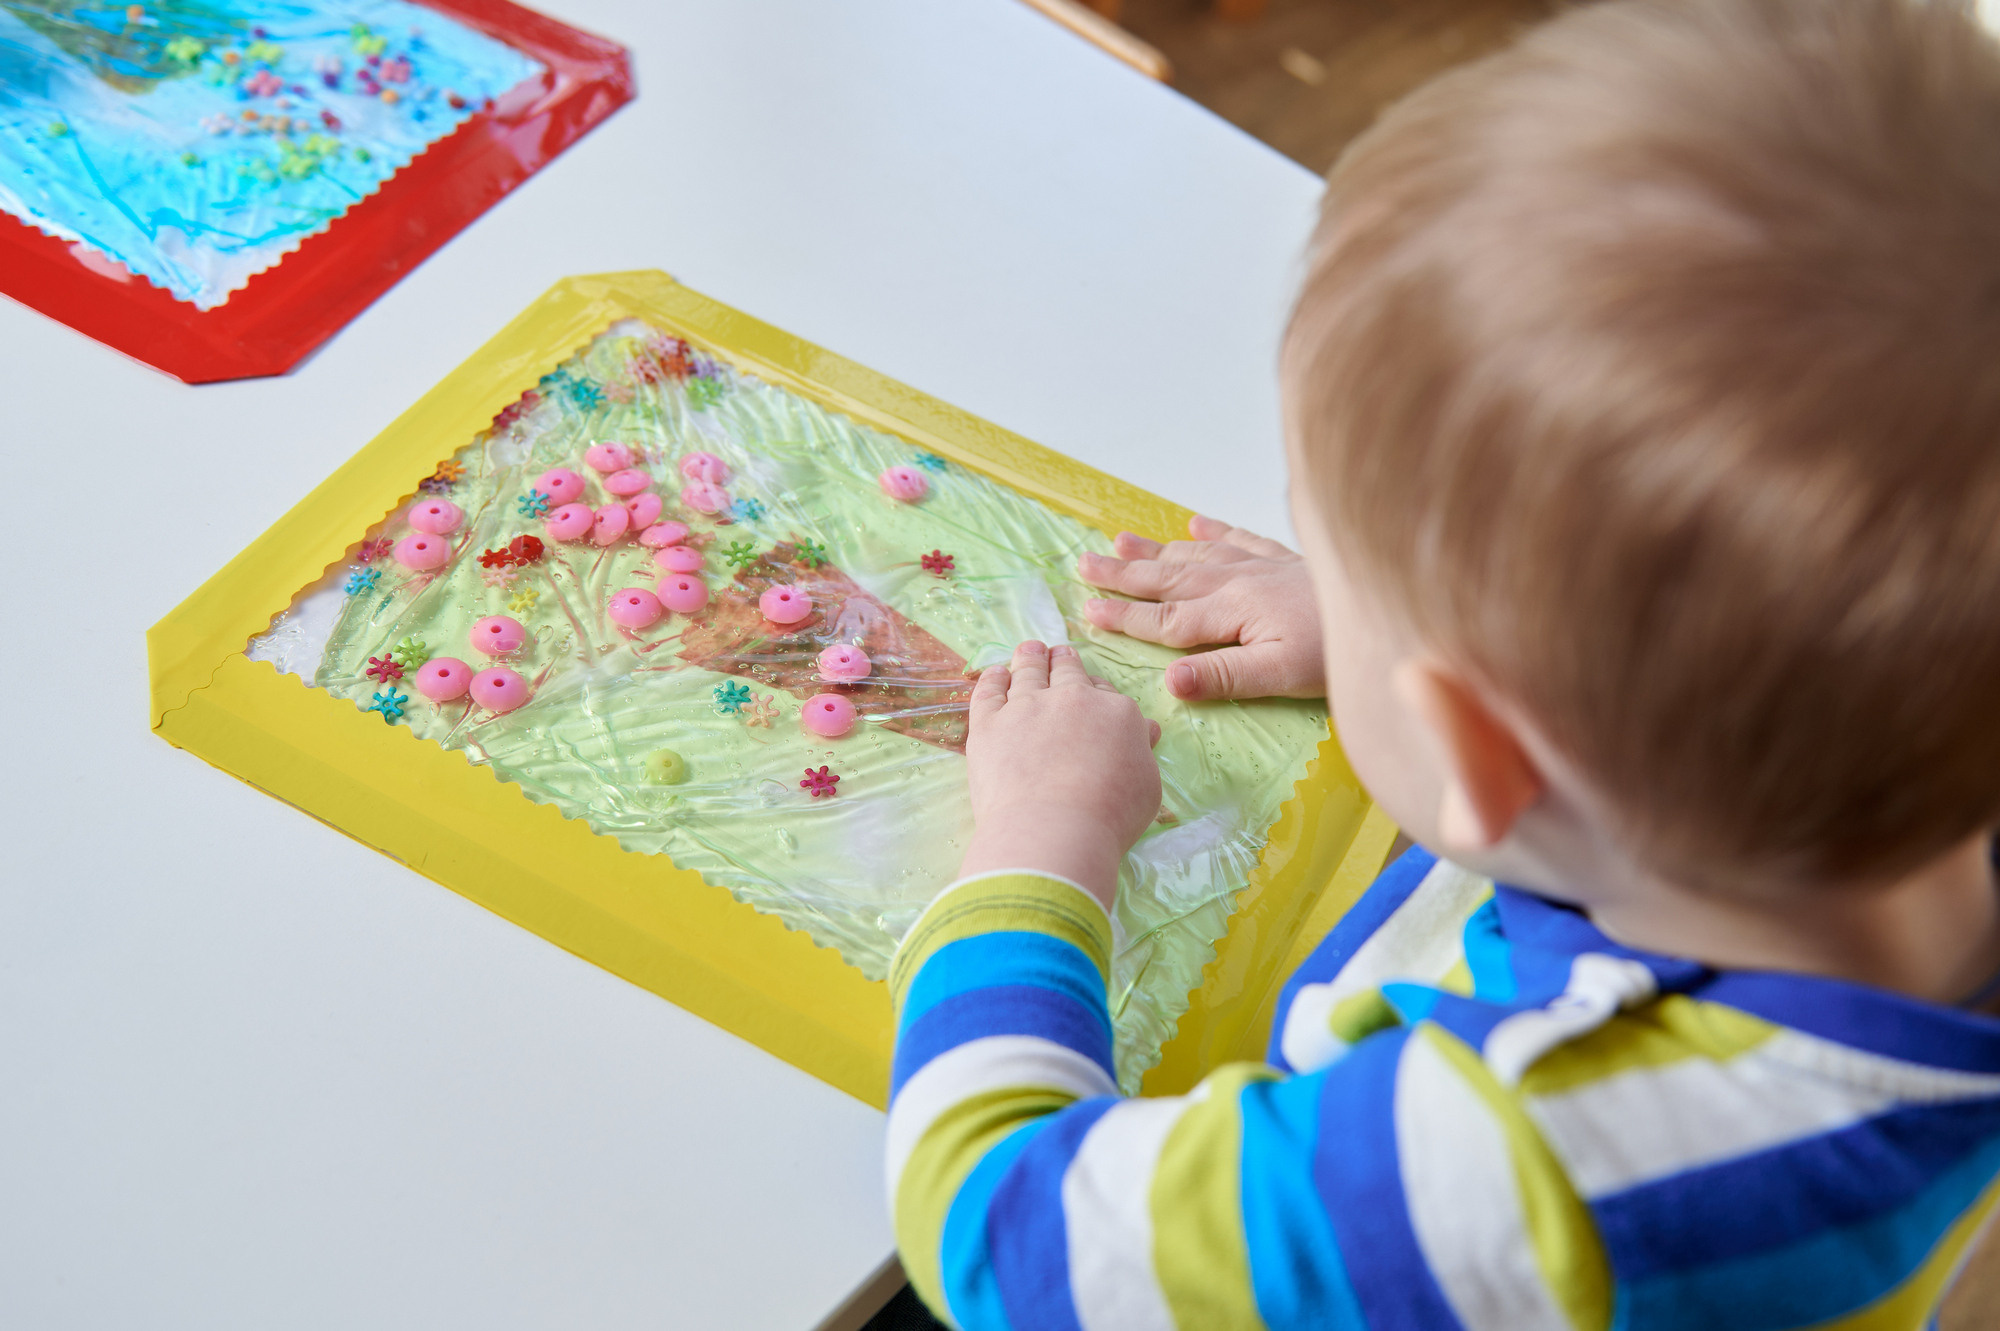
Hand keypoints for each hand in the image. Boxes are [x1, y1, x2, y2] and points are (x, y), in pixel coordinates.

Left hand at [958, 641, 1161, 908]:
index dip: (1098, 693)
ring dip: (1030, 657)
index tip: (1092, 694)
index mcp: (1115, 711)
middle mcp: (1072, 698)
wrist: (1054, 831)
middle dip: (1064, 661)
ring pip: (1028, 670)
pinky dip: (991, 678)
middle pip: (1068, 671)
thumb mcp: (1146, 786)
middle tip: (1059, 654)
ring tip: (1029, 650)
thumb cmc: (1110, 818)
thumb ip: (1141, 752)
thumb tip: (1144, 729)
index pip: (1106, 692)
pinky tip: (994, 674)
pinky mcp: (989, 723)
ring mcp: (1026, 707)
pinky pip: (988, 690)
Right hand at [1080, 515, 1324, 701]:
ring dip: (1155, 551)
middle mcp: (1239, 581)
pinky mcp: (1288, 559)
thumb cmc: (1339, 651)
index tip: (1087, 614)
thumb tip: (1169, 682)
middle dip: (1124, 575)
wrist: (1393, 601)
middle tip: (1083, 564)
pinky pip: (1240, 538)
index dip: (1124, 618)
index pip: (1165, 620)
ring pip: (1195, 556)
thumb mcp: (1281, 677)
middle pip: (1169, 579)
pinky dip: (1214, 532)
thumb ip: (1224, 677)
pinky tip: (1196, 525)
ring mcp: (1263, 565)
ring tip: (1119, 542)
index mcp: (1231, 612)